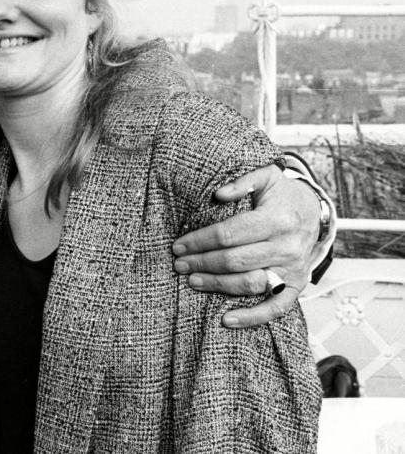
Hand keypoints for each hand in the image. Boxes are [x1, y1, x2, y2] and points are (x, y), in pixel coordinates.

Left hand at [171, 164, 318, 327]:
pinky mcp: (296, 285)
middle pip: (235, 261)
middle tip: (179, 264)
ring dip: (218, 285)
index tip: (179, 245)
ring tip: (193, 281)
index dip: (200, 241)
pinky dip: (252, 317)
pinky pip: (275, 307)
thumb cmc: (284, 195)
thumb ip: (242, 182)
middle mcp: (287, 247)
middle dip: (202, 263)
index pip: (229, 234)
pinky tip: (227, 319)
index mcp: (277, 220)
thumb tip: (219, 194)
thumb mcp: (266, 177)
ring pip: (250, 284)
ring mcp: (293, 269)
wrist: (316, 211)